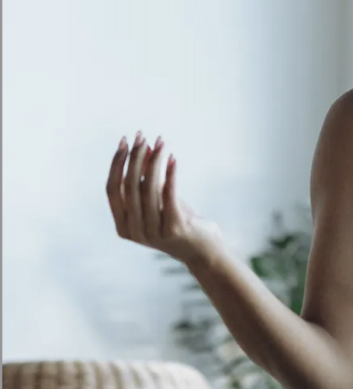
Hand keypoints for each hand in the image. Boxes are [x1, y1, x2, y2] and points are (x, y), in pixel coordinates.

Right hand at [106, 132, 223, 266]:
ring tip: (160, 142)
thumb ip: (148, 179)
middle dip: (135, 157)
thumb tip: (144, 147)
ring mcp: (153, 231)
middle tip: (142, 136)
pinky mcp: (174, 228)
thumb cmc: (178, 223)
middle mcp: (134, 230)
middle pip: (129, 186)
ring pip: (148, 188)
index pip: (112, 189)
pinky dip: (170, 174)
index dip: (116, 163)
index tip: (124, 141)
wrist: (203, 252)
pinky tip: (173, 158)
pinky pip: (169, 194)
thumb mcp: (158, 201)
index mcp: (123, 226)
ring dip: (154, 161)